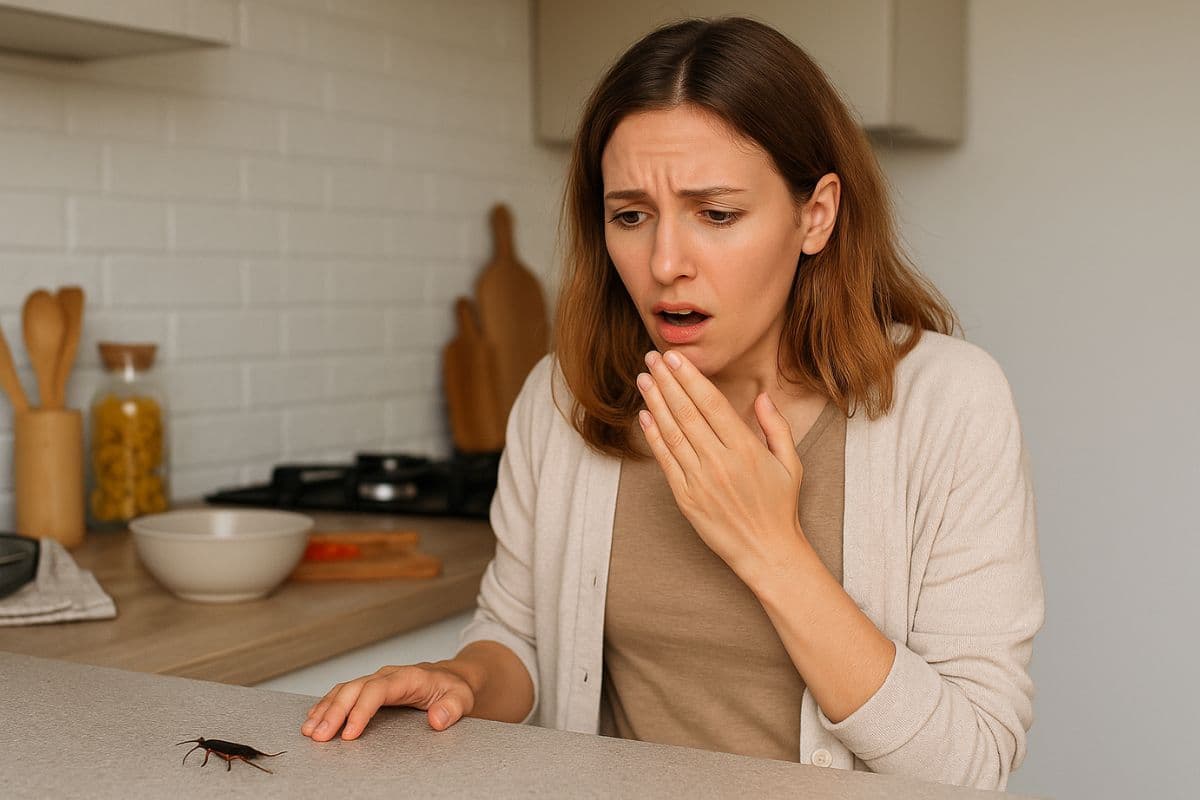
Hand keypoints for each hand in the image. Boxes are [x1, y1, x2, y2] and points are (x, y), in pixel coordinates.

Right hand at [301, 661, 476, 740]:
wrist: (451, 677)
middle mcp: (387, 676)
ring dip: (325, 709)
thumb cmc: (454, 688)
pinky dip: (326, 705)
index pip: (377, 690)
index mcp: (407, 677)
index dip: (361, 711)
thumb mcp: (462, 698)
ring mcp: (376, 680)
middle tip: (318, 736)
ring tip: (309, 731)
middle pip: (354, 689)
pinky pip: (343, 693)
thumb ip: (452, 708)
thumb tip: (437, 719)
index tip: (349, 733)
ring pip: (344, 690)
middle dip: (334, 712)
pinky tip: (313, 718)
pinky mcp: (369, 688)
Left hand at [635, 350, 807, 582]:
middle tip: (652, 358)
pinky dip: (653, 437)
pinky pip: (665, 461)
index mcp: (746, 449)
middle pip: (687, 412)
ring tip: (644, 379)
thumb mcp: (790, 463)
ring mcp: (700, 480)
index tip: (675, 358)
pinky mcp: (685, 498)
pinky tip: (644, 416)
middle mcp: (720, 462)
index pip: (711, 404)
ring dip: (655, 403)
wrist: (767, 552)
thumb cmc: (780, 507)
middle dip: (667, 381)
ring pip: (672, 433)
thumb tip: (762, 396)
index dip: (690, 378)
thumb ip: (776, 427)